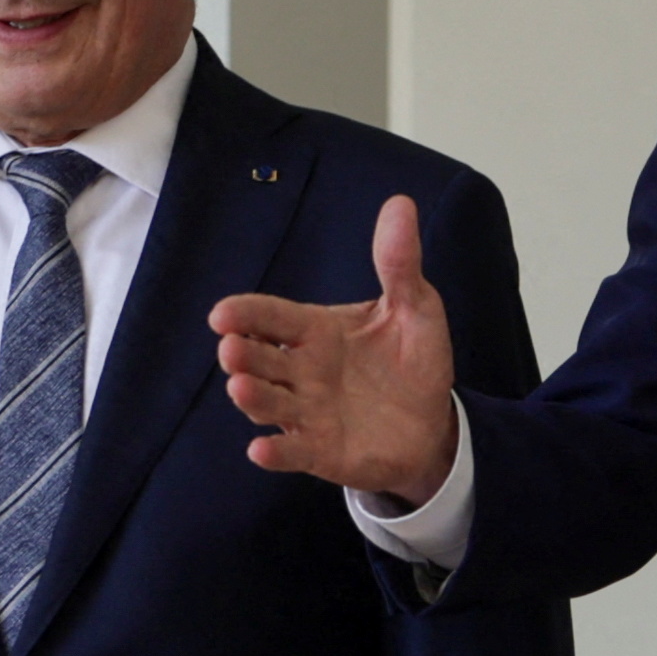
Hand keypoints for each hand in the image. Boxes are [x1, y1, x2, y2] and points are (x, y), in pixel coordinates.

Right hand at [212, 198, 461, 503]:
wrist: (433, 424)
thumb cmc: (413, 361)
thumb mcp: (415, 307)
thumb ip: (399, 263)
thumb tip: (401, 203)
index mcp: (316, 330)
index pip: (272, 317)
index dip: (246, 315)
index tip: (224, 314)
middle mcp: (301, 370)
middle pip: (260, 359)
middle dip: (242, 355)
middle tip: (232, 349)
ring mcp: (307, 412)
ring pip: (268, 403)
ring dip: (252, 397)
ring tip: (241, 388)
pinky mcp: (319, 451)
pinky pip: (291, 452)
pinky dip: (276, 452)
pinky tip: (262, 450)